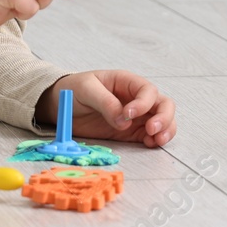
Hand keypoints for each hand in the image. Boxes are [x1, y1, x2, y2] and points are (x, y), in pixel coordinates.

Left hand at [40, 70, 176, 147]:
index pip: (147, 90)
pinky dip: (155, 140)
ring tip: (156, 140)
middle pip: (163, 104)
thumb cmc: (73, 90)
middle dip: (163, 117)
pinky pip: (151, 135)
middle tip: (152, 129)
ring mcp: (136, 116)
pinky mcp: (131, 132)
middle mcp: (136, 98)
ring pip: (163, 120)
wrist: (60, 105)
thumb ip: (105, 102)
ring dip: (165, 130)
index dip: (143, 103)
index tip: (129, 114)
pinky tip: (150, 144)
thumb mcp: (86, 90)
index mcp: (126, 82)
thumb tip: (123, 120)